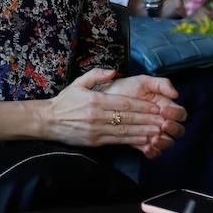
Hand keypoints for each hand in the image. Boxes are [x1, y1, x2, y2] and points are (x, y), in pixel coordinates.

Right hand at [43, 67, 185, 155]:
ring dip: (143, 132)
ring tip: (158, 131)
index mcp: (95, 100)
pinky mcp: (95, 141)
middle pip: (127, 117)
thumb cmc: (65, 100)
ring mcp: (96, 130)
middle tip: (164, 120)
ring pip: (124, 131)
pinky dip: (132, 141)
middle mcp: (97, 116)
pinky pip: (117, 141)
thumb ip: (97, 74)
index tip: (156, 106)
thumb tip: (114, 71)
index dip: (141, 106)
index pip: (124, 103)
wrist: (48, 121)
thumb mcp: (79, 82)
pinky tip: (143, 140)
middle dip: (147, 119)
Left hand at [98, 73, 186, 156]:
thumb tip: (176, 94)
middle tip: (163, 125)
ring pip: (168, 143)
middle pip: (178, 131)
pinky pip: (154, 153)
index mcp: (166, 106)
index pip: (180, 113)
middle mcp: (162, 121)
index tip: (164, 110)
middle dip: (173, 129)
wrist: (106, 100)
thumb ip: (161, 84)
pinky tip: (147, 147)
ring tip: (154, 138)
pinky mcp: (143, 144)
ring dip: (164, 142)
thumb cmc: (125, 89)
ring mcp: (153, 133)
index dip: (176, 113)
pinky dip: (153, 152)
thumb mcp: (143, 82)